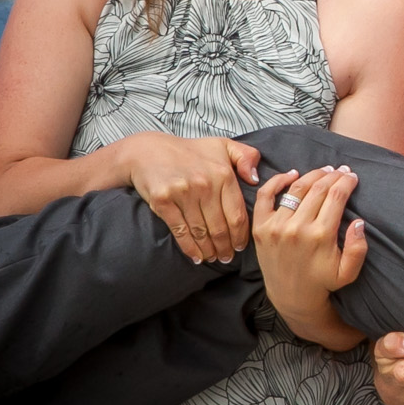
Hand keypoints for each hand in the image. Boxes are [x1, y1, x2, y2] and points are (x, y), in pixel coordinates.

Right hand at [121, 131, 259, 264]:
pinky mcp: (163, 201)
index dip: (241, 234)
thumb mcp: (223, 145)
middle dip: (225, 247)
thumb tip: (255, 179)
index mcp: (223, 174)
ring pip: (201, 231)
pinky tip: (196, 257)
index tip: (242, 246)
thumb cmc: (190, 151)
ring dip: (209, 250)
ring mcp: (183, 193)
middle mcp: (205, 184)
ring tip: (213, 259)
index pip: (237, 213)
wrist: (148, 150)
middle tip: (228, 257)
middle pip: (220, 226)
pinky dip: (189, 247)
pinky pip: (180, 230)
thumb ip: (247, 157)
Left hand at [252, 166, 369, 351]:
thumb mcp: (349, 271)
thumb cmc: (323, 282)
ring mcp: (276, 226)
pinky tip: (293, 174)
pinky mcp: (260, 228)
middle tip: (342, 170)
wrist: (291, 296)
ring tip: (324, 171)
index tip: (353, 176)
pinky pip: (266, 196)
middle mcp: (297, 228)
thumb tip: (358, 221)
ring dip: (312, 175)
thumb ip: (358, 248)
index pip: (336, 197)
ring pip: (296, 189)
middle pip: (318, 189)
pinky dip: (278, 181)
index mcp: (320, 236)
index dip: (347, 182)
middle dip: (333, 176)